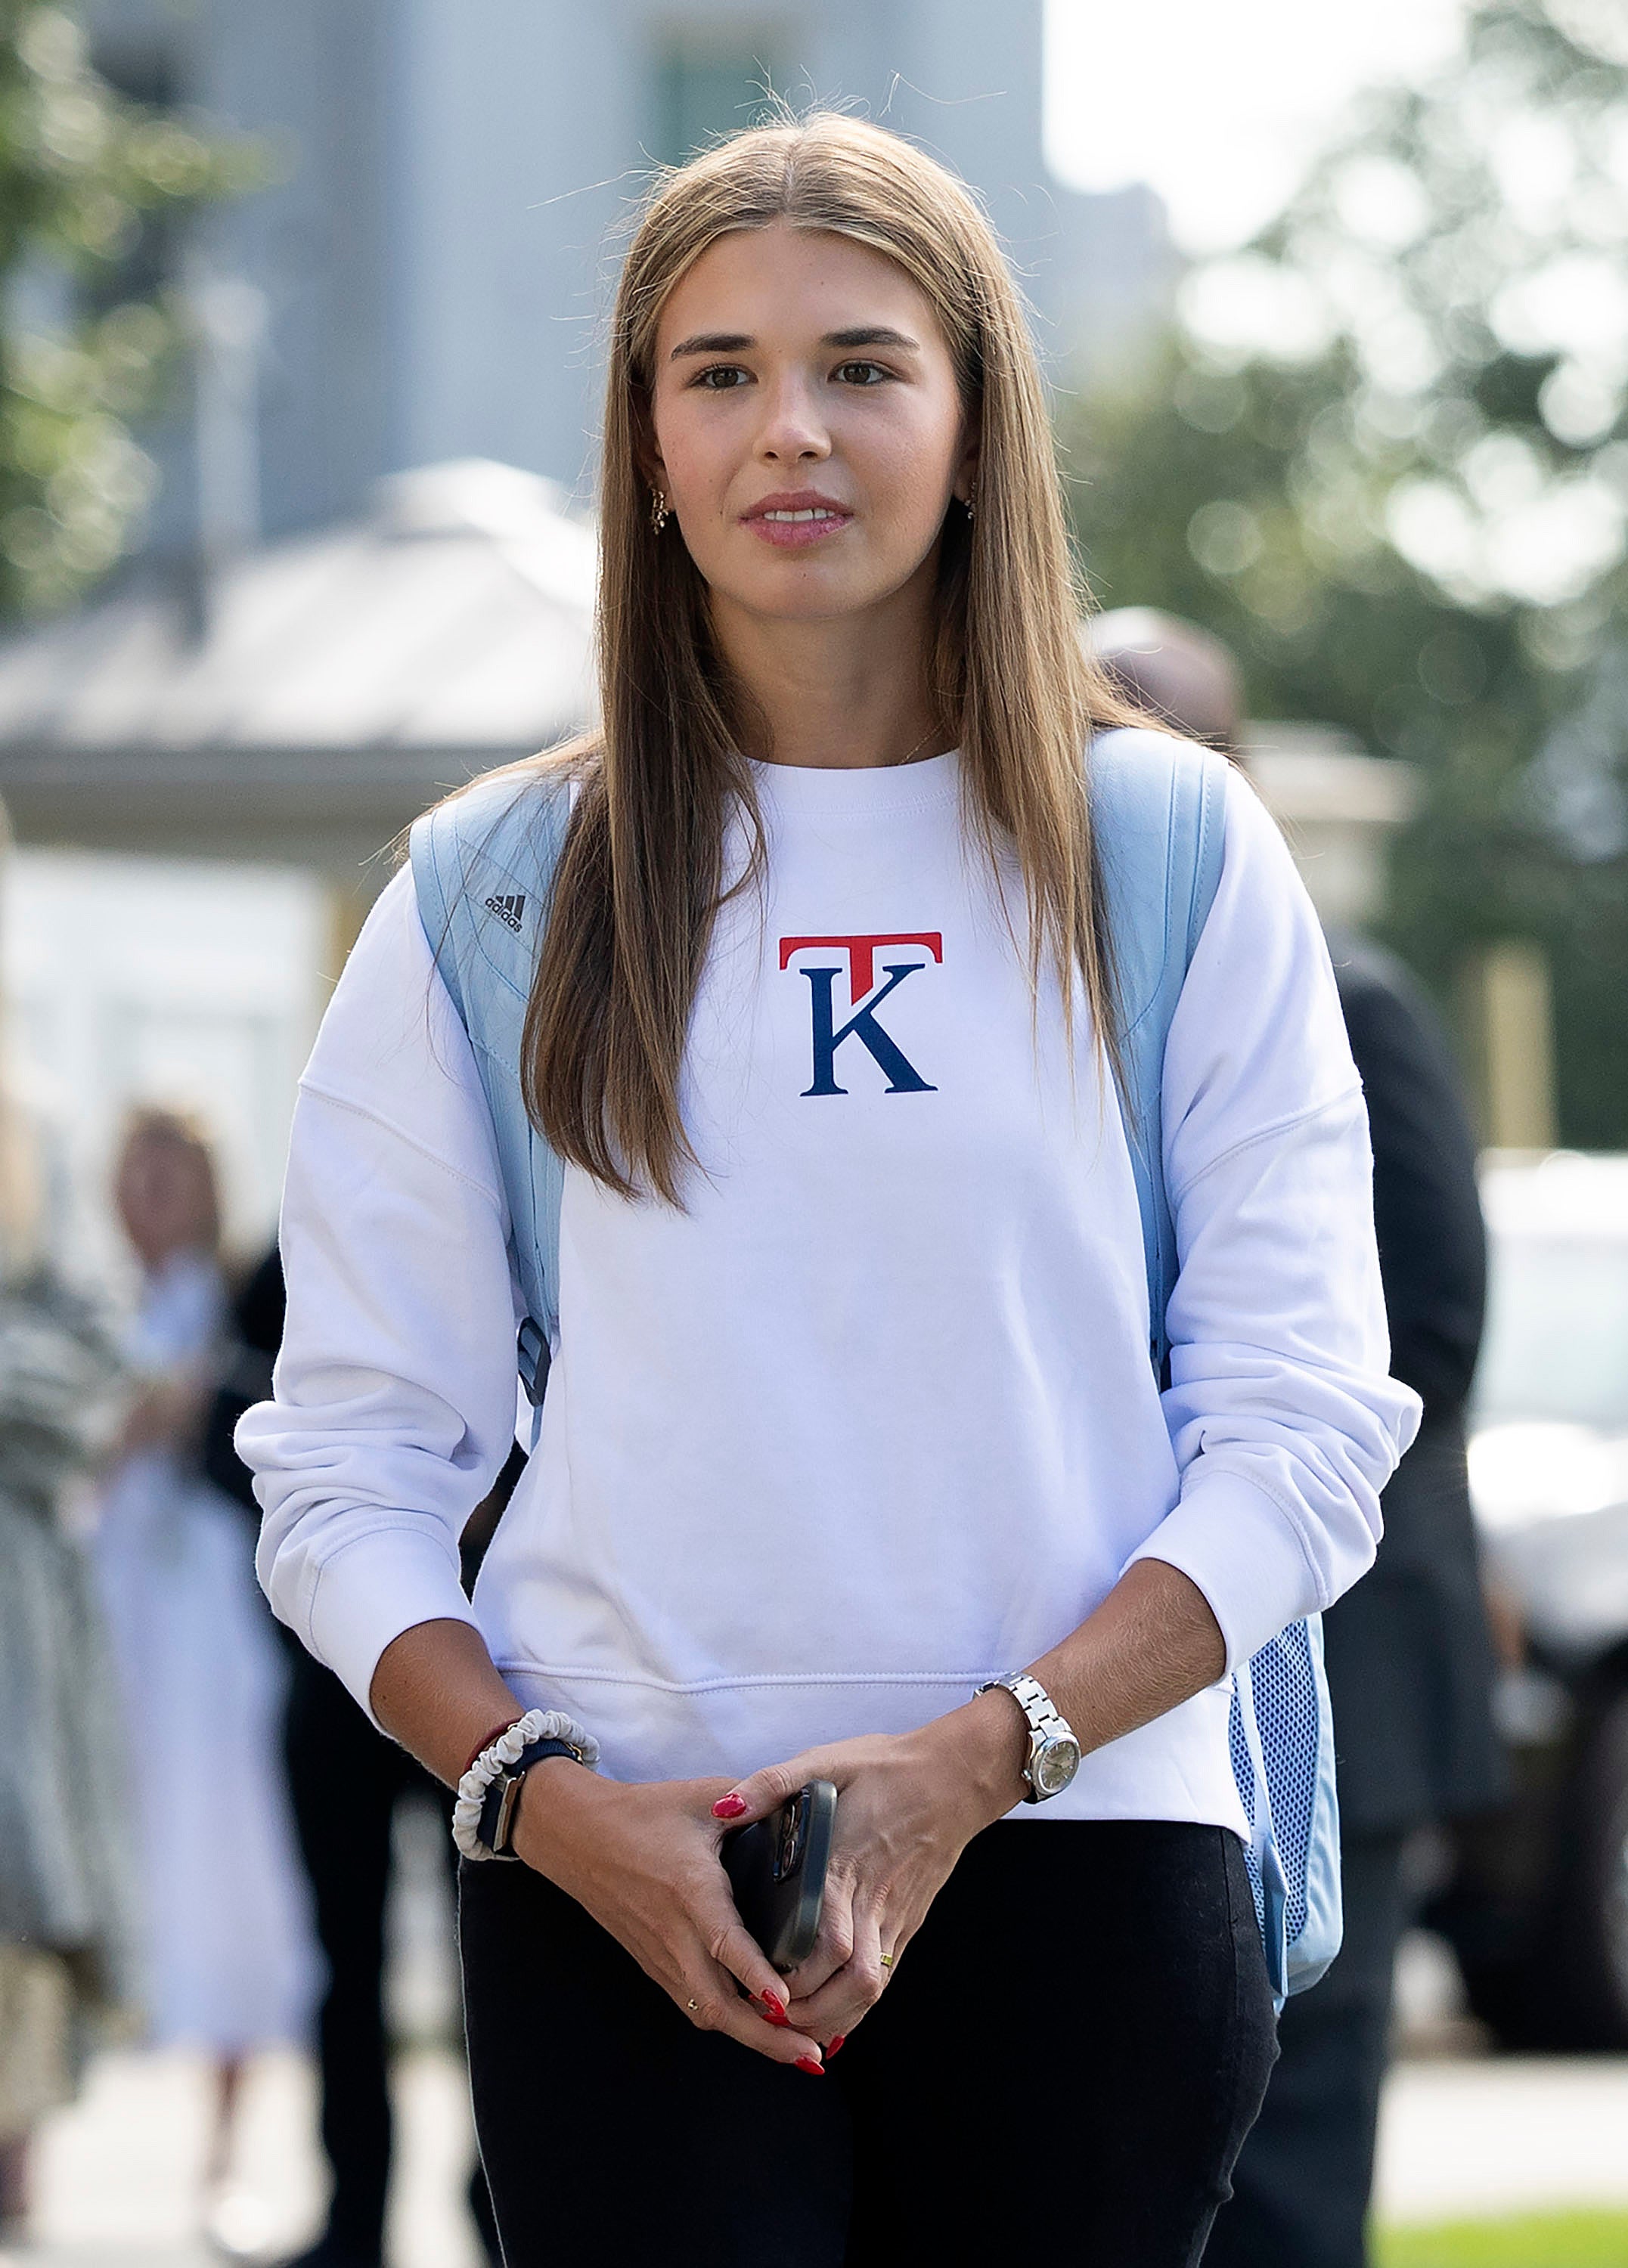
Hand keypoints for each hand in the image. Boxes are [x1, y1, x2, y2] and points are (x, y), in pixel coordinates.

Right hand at [510, 1762, 828, 2070]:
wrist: (576, 1834)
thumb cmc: (642, 1812)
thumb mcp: (703, 1797)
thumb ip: (756, 1802)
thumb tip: (806, 1806)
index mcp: (690, 1887)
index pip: (725, 1941)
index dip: (756, 1976)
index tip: (785, 2005)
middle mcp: (674, 1931)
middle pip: (716, 2002)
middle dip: (765, 2036)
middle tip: (811, 2054)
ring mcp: (660, 1953)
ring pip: (703, 2011)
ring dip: (749, 2037)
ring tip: (796, 2050)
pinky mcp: (652, 1962)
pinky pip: (691, 2001)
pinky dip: (726, 2022)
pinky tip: (757, 2028)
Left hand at [712, 1691, 1027, 2049]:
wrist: (952, 1777)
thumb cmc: (884, 1768)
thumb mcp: (822, 1761)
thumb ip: (770, 1785)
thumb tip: (724, 1810)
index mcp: (844, 1863)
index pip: (823, 1941)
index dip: (791, 1975)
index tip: (754, 1986)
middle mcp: (871, 1899)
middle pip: (848, 1980)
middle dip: (807, 2010)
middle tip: (764, 2018)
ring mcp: (893, 1916)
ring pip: (870, 1987)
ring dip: (833, 2015)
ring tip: (792, 2025)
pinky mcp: (906, 1922)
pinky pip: (884, 1976)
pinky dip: (857, 2005)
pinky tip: (830, 2016)